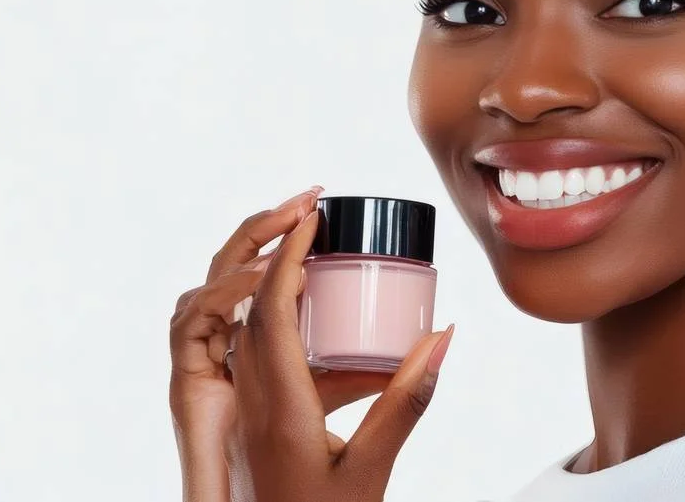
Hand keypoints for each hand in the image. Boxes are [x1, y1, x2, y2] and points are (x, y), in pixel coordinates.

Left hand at [227, 201, 453, 501]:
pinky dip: (272, 326)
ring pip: (245, 333)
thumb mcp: (374, 468)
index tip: (313, 216)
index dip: (289, 255)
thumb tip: (441, 337)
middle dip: (277, 254)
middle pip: (250, 309)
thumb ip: (406, 402)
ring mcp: (242, 416)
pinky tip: (308, 327)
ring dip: (271, 287)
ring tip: (311, 258)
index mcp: (279, 407)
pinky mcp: (245, 429)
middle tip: (315, 219)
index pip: (271, 309)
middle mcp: (249, 403)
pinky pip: (251, 360)